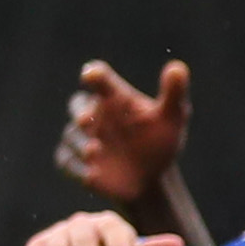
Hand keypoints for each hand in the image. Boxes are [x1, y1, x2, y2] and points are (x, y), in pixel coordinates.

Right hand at [54, 59, 190, 203]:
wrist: (153, 178)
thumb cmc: (161, 141)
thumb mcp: (173, 117)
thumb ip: (174, 92)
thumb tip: (178, 67)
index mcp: (114, 97)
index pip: (99, 78)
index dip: (94, 74)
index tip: (92, 75)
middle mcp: (94, 115)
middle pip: (76, 105)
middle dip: (80, 111)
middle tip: (88, 121)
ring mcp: (83, 139)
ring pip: (72, 136)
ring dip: (80, 144)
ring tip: (97, 151)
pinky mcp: (78, 164)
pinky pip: (66, 162)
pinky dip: (76, 168)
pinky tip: (92, 175)